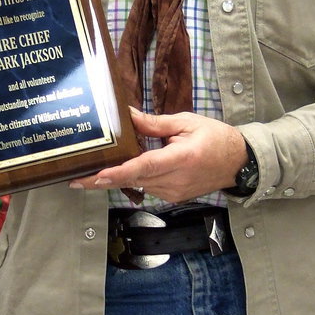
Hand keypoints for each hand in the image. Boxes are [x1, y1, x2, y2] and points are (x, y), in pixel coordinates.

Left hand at [69, 107, 248, 202]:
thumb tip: (127, 117)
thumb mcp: (185, 122)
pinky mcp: (173, 197)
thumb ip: (154, 123)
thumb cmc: (215, 137)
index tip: (96, 176)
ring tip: (91, 171)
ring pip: (138, 185)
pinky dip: (133, 179)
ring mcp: (174, 192)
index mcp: (181, 159)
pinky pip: (147, 188)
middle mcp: (175, 180)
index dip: (118, 173)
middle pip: (134, 180)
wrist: (239, 163)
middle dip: (103, 180)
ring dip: (117, 178)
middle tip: (76, 179)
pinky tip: (119, 172)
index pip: (143, 167)